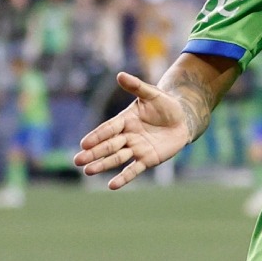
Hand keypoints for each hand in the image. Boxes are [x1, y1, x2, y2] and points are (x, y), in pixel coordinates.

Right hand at [73, 72, 193, 189]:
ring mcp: (136, 148)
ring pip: (117, 158)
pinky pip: (134, 170)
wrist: (183, 119)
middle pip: (108, 145)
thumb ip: (137, 86)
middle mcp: (127, 136)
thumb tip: (120, 75)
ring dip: (103, 164)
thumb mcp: (152, 94)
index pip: (108, 129)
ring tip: (88, 171)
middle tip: (78, 161)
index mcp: (125, 120)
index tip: (84, 144)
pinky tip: (112, 185)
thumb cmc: (166, 104)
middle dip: (94, 153)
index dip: (97, 136)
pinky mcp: (147, 159)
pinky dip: (123, 178)